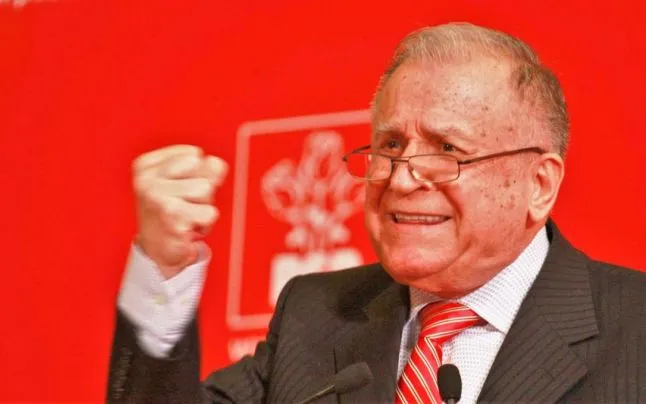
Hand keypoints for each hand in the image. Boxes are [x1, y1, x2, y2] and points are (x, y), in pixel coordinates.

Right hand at [132, 145, 227, 278]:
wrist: (158, 251)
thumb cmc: (171, 212)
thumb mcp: (183, 182)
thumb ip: (203, 168)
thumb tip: (217, 165)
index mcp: (145, 166)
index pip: (194, 154)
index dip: (197, 172)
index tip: (180, 189)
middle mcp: (147, 181)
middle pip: (202, 169)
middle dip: (203, 189)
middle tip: (185, 205)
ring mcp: (158, 200)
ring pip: (207, 189)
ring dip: (204, 206)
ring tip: (187, 216)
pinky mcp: (173, 220)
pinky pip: (210, 212)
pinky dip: (206, 223)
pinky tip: (188, 228)